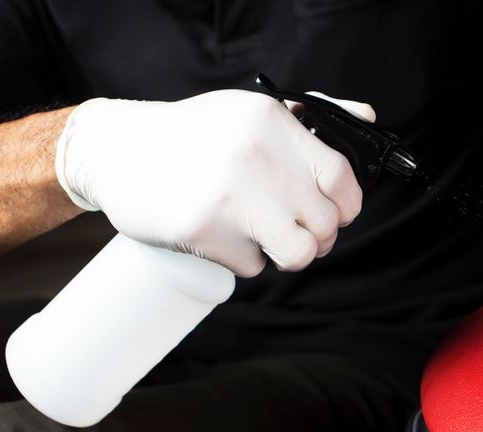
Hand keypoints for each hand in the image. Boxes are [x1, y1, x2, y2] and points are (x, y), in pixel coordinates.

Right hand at [55, 89, 373, 276]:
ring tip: (266, 240)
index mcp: (272, 122)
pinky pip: (254, 266)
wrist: (115, 150)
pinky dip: (243, 259)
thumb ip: (310, 120)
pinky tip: (221, 235)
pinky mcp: (204, 231)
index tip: (337, 214)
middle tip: (294, 232)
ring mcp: (230, 195)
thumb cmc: (193, 136)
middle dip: (316, 237)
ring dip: (288, 255)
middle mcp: (255, 156)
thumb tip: (367, 119)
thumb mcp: (249, 114)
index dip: (347, 206)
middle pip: (325, 224)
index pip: (342, 177)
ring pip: (299, 253)